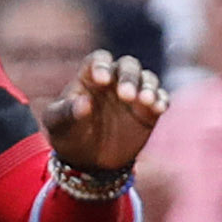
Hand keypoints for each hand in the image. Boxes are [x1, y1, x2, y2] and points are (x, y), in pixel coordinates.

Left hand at [42, 50, 167, 179]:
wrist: (88, 161)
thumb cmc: (69, 135)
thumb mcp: (59, 125)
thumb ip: (68, 112)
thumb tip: (84, 103)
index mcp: (90, 76)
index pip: (99, 59)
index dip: (102, 65)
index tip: (102, 79)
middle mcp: (115, 80)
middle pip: (128, 65)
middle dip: (129, 77)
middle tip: (126, 95)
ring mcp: (134, 94)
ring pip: (147, 79)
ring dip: (149, 87)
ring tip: (146, 101)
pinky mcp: (148, 112)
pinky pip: (160, 99)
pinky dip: (161, 100)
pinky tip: (159, 108)